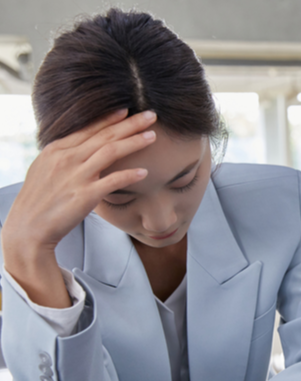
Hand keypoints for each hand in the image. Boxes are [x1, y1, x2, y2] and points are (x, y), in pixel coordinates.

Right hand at [1, 109, 155, 307]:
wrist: (27, 229)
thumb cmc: (38, 201)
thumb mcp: (44, 170)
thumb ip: (64, 157)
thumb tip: (79, 148)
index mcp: (56, 150)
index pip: (89, 129)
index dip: (110, 119)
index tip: (128, 111)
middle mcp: (67, 159)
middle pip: (104, 135)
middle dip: (130, 123)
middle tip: (151, 115)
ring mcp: (76, 176)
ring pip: (111, 151)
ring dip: (134, 142)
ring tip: (153, 136)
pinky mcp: (84, 196)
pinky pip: (112, 181)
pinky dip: (129, 175)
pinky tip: (144, 172)